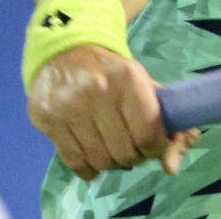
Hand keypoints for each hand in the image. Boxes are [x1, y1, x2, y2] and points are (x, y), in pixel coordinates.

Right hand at [27, 45, 199, 180]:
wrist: (66, 51)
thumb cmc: (113, 72)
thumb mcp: (143, 83)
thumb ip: (166, 121)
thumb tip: (172, 166)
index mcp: (129, 78)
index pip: (148, 133)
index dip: (156, 149)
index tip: (154, 148)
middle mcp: (99, 91)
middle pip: (124, 151)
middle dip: (134, 158)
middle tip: (133, 150)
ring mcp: (70, 106)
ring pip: (100, 160)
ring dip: (112, 164)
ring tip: (114, 153)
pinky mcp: (48, 119)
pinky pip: (74, 161)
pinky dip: (89, 170)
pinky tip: (94, 162)